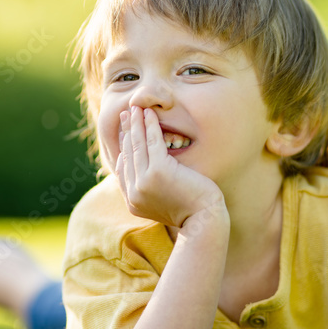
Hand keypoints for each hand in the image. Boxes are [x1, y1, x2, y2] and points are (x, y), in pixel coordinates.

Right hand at [115, 106, 224, 226]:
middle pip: (127, 154)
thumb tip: (145, 176)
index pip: (123, 169)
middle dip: (126, 131)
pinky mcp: (158, 172)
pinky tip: (149, 114)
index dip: (123, 148)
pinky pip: (151, 142)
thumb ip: (151, 190)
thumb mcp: (164, 202)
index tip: (126, 134)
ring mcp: (143, 182)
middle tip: (126, 114)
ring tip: (135, 108)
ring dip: (135, 123)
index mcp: (133, 201)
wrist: (204, 221)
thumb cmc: (191, 211)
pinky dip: (149, 125)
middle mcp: (134, 192)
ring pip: (136, 145)